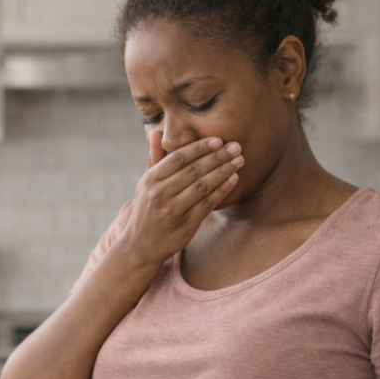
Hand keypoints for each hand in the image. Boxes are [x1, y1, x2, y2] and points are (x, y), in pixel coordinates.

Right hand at [119, 131, 242, 267]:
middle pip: (194, 170)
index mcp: (151, 180)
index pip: (178, 158)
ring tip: (239, 160)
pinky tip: (234, 180)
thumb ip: (153, 158)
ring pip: (203, 186)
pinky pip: (207, 204)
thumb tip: (155, 132)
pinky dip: (222, 190)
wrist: (140, 246)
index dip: (199, 148)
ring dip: (224, 171)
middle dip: (217, 157)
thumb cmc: (147, 210)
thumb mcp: (145, 184)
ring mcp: (173, 210)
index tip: (218, 139)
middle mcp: (160, 193)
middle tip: (236, 146)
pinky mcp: (185, 225)